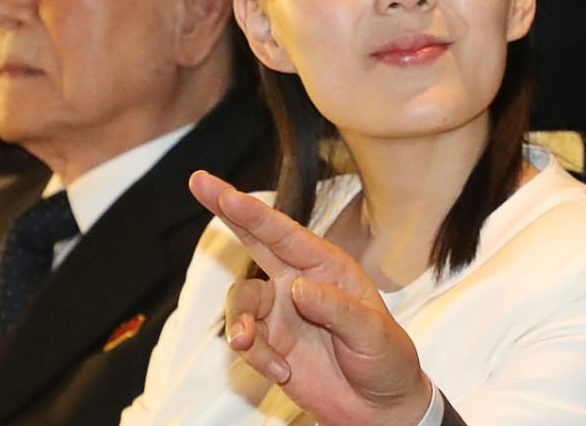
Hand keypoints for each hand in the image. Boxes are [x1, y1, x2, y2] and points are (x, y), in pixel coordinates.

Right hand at [189, 170, 432, 425]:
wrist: (378, 407)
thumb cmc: (386, 359)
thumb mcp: (373, 333)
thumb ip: (337, 309)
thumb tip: (297, 287)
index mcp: (328, 267)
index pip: (286, 234)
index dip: (253, 212)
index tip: (225, 193)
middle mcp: (299, 281)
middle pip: (255, 240)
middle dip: (227, 211)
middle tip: (198, 182)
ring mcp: (282, 312)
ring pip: (240, 301)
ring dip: (238, 323)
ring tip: (245, 344)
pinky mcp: (270, 344)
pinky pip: (245, 342)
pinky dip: (256, 358)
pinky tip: (283, 374)